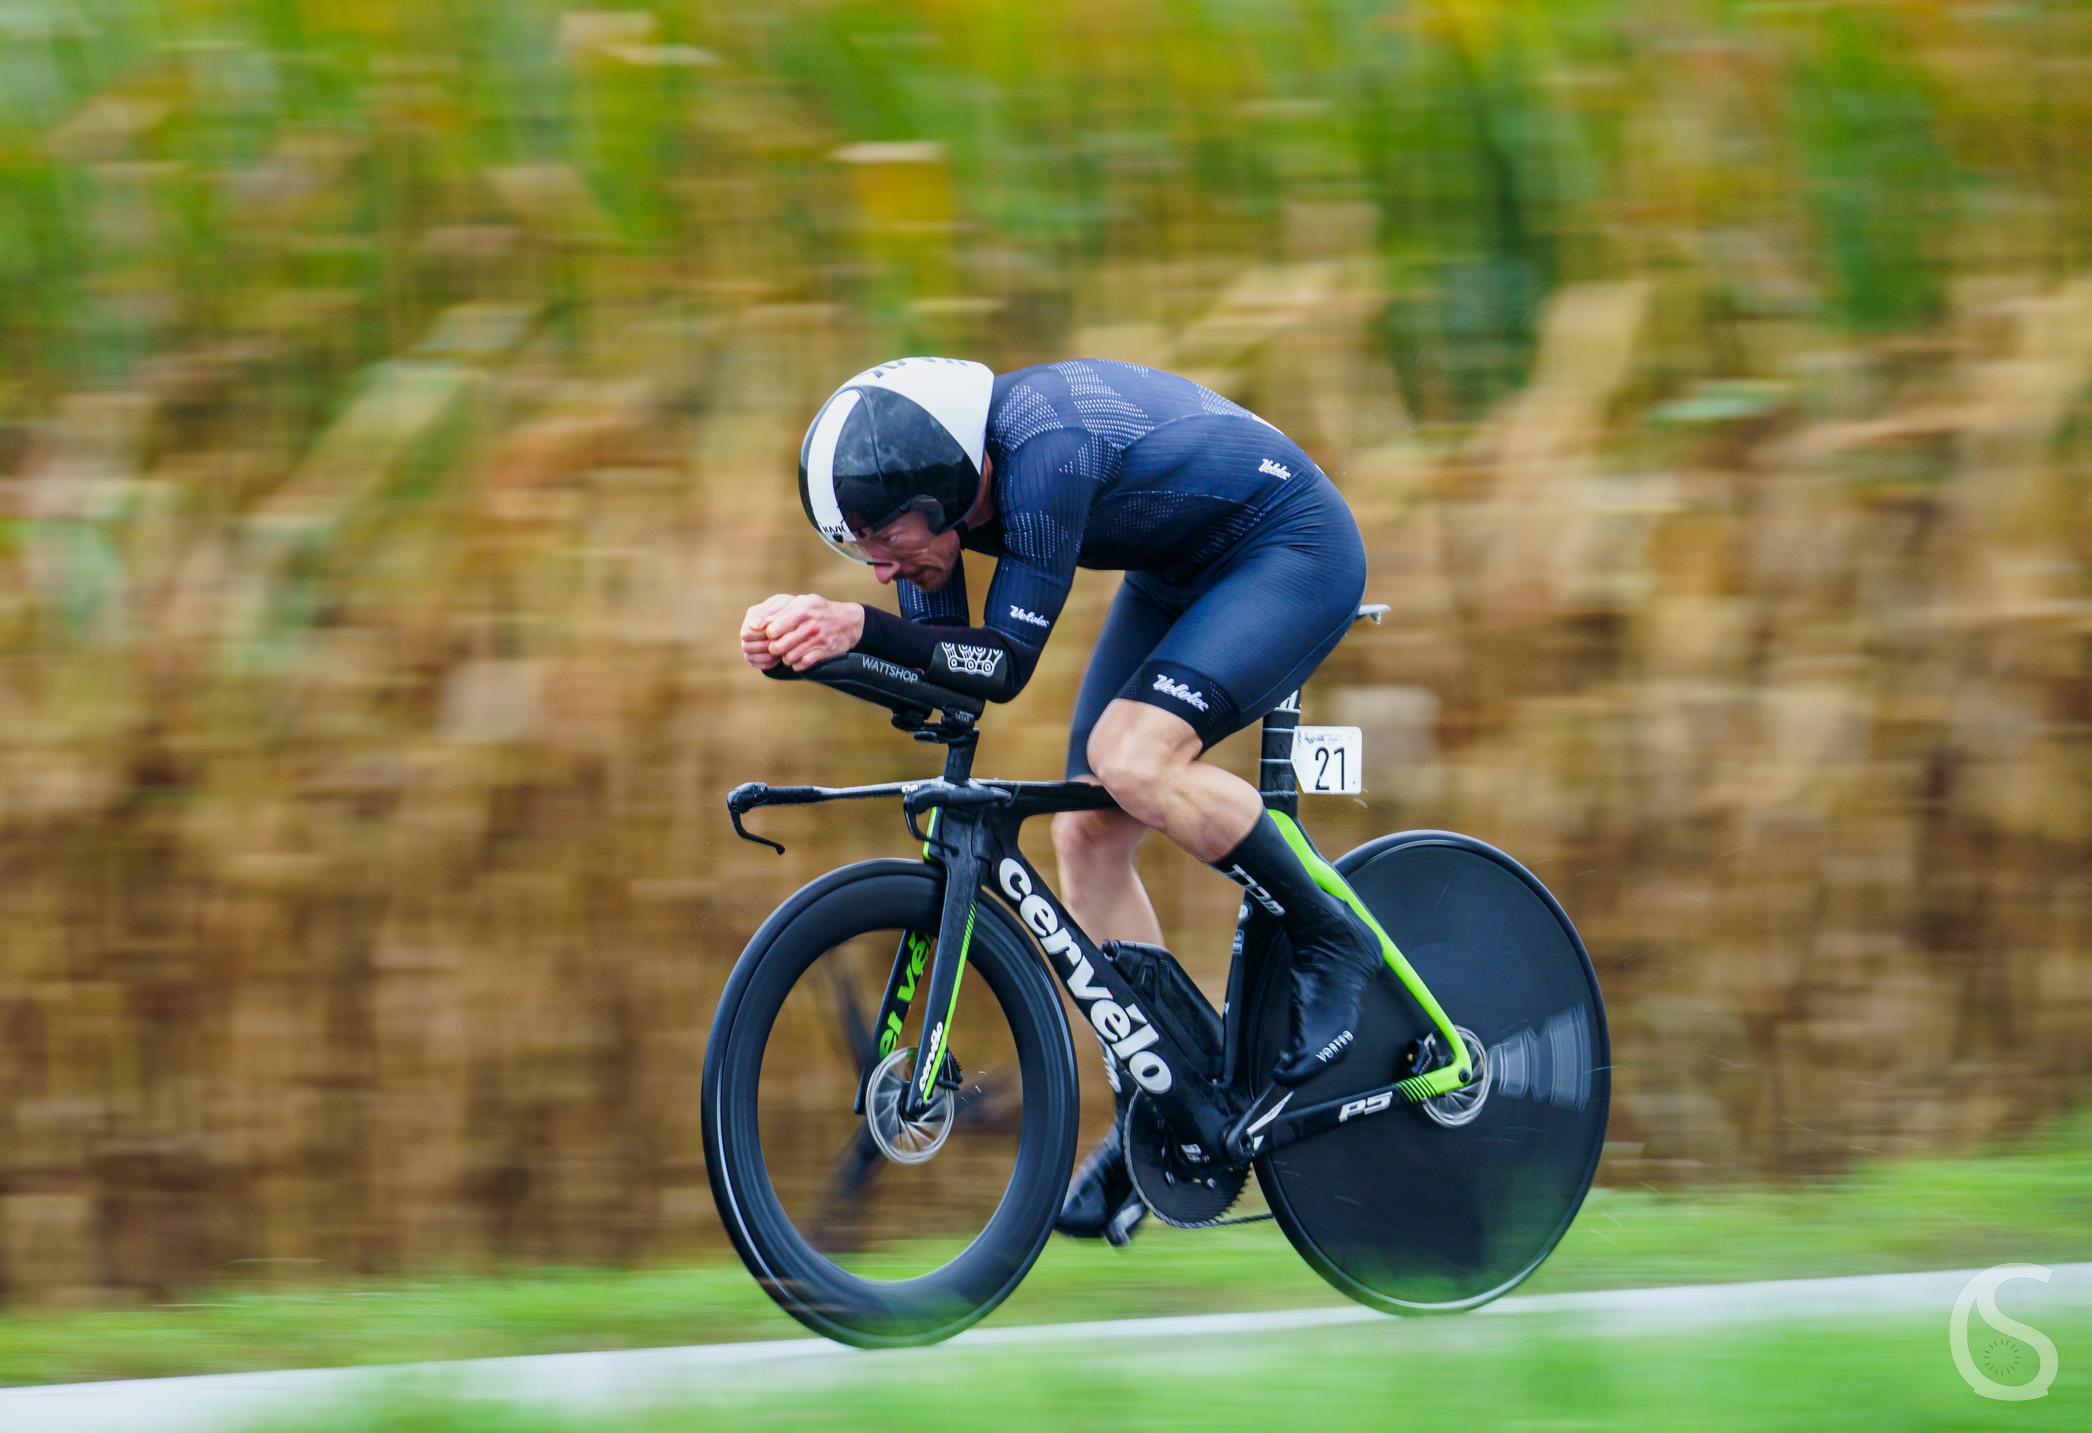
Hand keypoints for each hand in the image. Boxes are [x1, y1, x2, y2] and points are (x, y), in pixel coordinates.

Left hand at [740, 594, 863, 671]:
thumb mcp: (800, 602)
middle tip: (776, 646)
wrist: (848, 622)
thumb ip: (777, 610)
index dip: (767, 634)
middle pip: (779, 646)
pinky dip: (797, 664)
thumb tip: (754, 624)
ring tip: (789, 651)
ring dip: (786, 657)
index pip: (773, 628)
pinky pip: (802, 665)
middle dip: (774, 648)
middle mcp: (810, 625)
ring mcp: (818, 640)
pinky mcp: (824, 652)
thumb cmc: (817, 610)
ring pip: (789, 658)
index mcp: (802, 610)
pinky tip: (800, 657)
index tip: (770, 634)